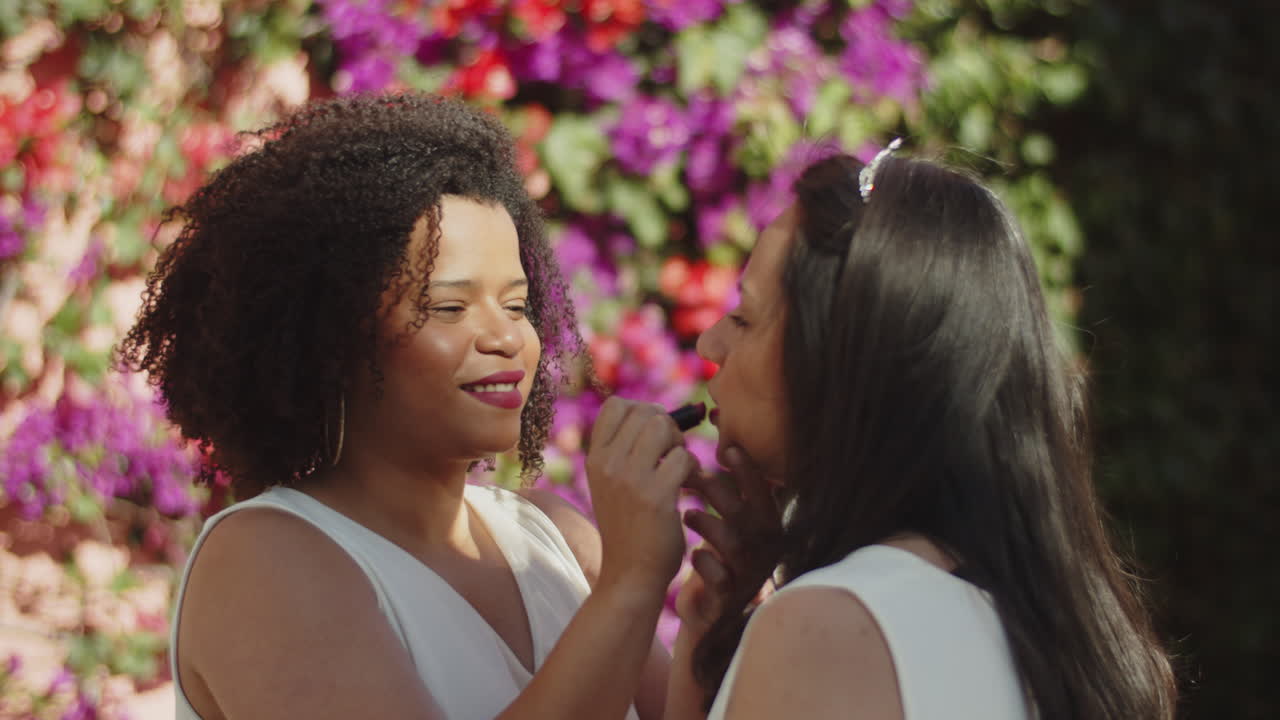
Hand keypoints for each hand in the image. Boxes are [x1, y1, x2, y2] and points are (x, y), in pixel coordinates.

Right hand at [585, 396, 700, 598]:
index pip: (616, 405)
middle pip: (646, 412)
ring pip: (664, 427)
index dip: (642, 412)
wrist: (630, 574)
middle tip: (671, 456)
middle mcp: (607, 464)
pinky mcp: (656, 496)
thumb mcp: (611, 484)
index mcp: (595, 458)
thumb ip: (624, 450)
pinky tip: (686, 488)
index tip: (652, 438)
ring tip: (678, 469)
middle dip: (667, 427)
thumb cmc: (629, 526)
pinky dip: (692, 469)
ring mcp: (630, 479)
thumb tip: (660, 415)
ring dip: (680, 444)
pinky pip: (683, 457)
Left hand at [676, 446, 782, 632]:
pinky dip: (707, 565)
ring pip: (735, 546)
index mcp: (765, 532)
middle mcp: (762, 554)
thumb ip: (724, 496)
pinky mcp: (726, 602)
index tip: (728, 450)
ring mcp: (746, 579)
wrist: (704, 618)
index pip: (764, 496)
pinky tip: (694, 554)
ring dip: (710, 525)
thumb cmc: (714, 562)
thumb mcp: (723, 527)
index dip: (750, 473)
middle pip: (749, 517)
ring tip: (688, 514)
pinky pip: (721, 580)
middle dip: (720, 492)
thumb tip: (710, 449)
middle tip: (691, 476)